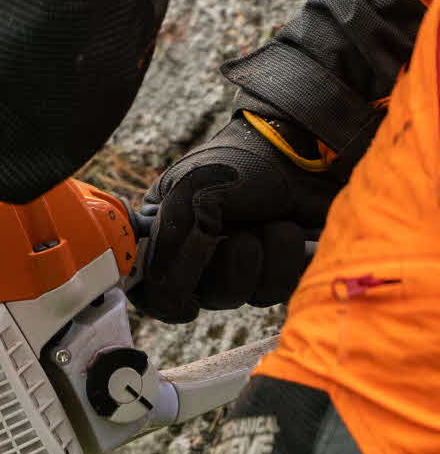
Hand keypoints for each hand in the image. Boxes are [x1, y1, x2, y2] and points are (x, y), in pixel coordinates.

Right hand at [127, 111, 338, 323]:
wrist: (302, 153)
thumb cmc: (239, 165)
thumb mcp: (191, 194)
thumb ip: (169, 241)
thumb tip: (165, 292)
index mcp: (166, 236)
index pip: (151, 289)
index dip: (166, 298)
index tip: (187, 300)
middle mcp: (200, 258)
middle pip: (203, 298)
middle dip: (229, 267)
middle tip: (242, 233)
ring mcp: (240, 267)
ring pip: (243, 297)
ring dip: (263, 258)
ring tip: (275, 224)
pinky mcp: (278, 272)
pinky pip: (279, 292)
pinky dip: (290, 260)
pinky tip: (294, 232)